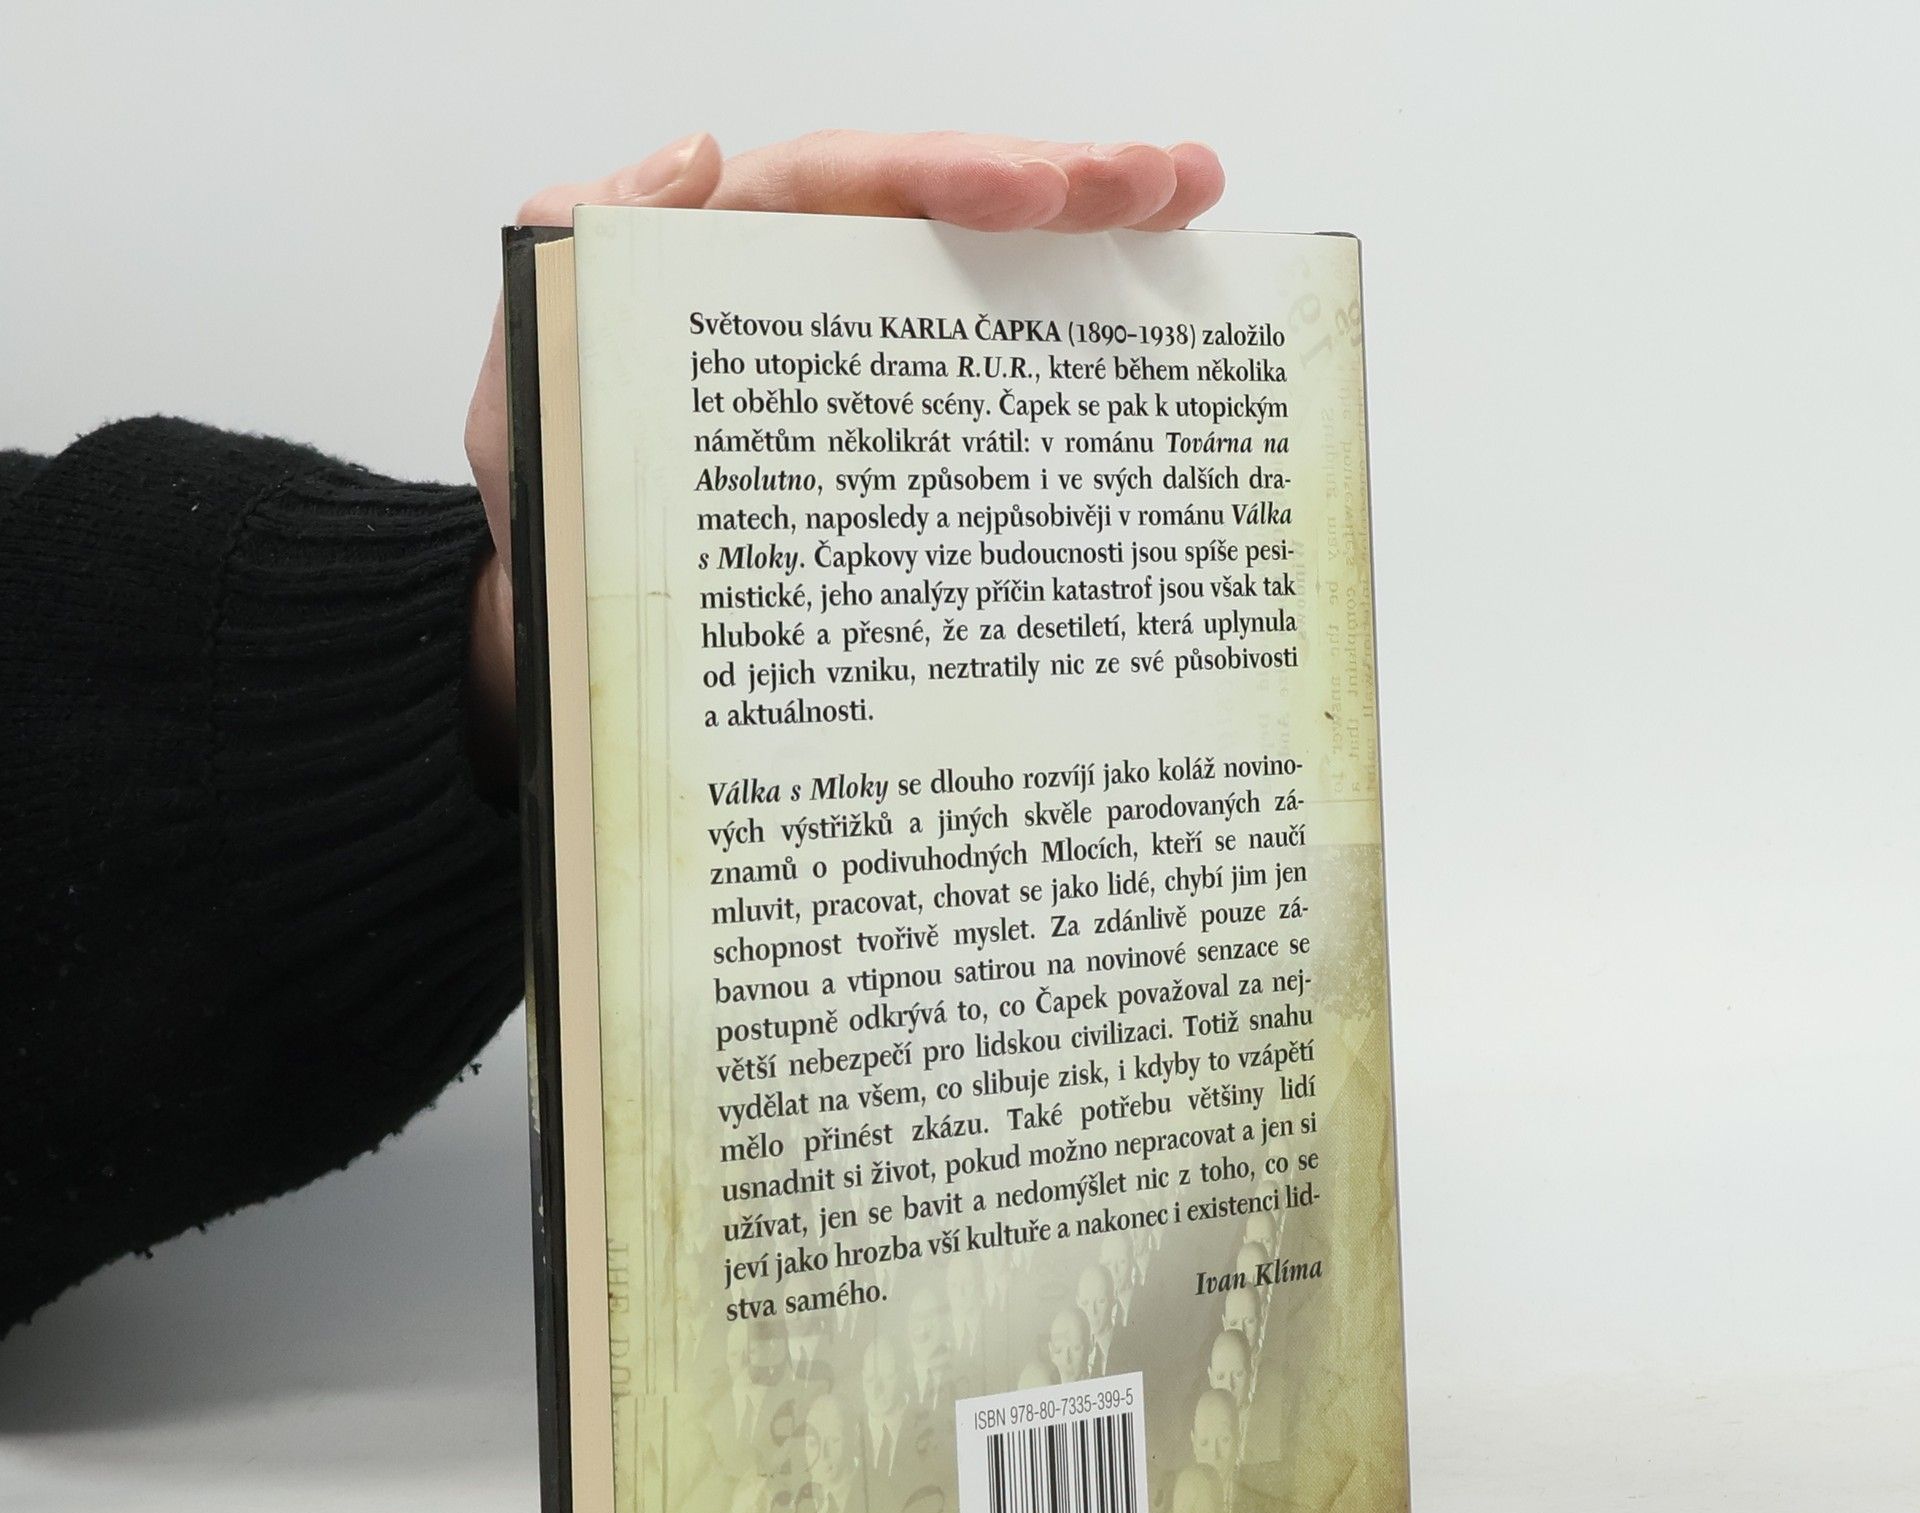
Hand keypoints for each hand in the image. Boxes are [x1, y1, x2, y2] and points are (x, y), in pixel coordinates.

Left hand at [462, 130, 1226, 783]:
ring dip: (1085, 240)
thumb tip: (692, 153)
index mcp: (719, 266)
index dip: (942, 173)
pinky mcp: (892, 459)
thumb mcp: (528, 396)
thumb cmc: (551, 528)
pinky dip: (1061, 355)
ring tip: (1184, 209)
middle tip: (1155, 183)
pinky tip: (1144, 332)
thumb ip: (578, 265)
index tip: (1036, 190)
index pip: (838, 187)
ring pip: (975, 283)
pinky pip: (979, 390)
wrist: (570, 657)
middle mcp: (801, 303)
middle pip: (934, 212)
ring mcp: (855, 380)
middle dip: (1051, 183)